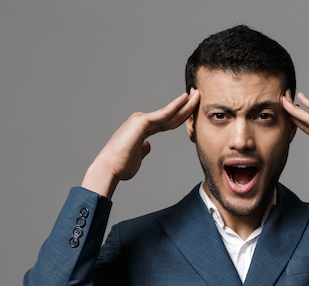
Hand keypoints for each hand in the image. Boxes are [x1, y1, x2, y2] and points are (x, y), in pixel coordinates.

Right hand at [82, 89, 199, 197]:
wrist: (109, 168)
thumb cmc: (121, 165)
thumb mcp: (138, 155)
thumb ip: (144, 148)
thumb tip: (148, 145)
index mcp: (143, 129)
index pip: (167, 121)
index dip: (181, 115)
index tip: (193, 110)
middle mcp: (142, 121)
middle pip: (170, 114)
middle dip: (186, 105)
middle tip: (199, 95)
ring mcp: (141, 119)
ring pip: (169, 112)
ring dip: (185, 103)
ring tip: (198, 94)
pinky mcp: (141, 122)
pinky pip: (162, 114)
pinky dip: (175, 106)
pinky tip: (185, 99)